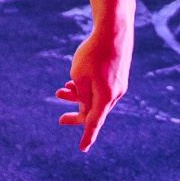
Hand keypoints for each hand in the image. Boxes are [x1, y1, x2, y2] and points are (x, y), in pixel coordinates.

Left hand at [54, 19, 130, 151]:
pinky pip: (102, 89)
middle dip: (76, 114)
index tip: (82, 149)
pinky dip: (88, 89)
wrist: (114, 31)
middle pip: (94, 111)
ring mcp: (118, 85)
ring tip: (60, 92)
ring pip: (96, 98)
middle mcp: (115, 95)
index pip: (94, 123)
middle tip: (60, 119)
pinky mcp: (119, 76)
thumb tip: (86, 109)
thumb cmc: (93, 53)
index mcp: (105, 98)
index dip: (87, 136)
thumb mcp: (79, 76)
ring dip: (78, 97)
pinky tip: (74, 81)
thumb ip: (81, 96)